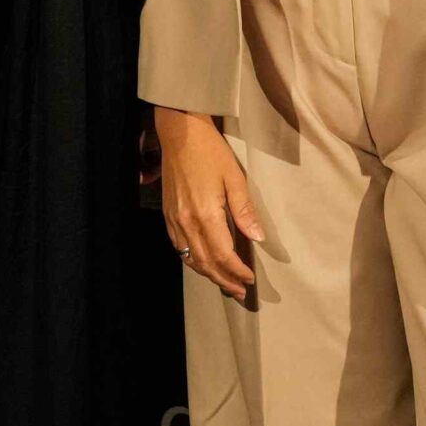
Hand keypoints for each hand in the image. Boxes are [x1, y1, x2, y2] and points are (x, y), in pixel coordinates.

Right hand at [155, 106, 263, 297]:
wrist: (180, 133)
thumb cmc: (210, 152)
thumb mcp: (234, 177)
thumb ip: (245, 210)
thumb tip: (258, 238)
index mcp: (205, 214)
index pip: (223, 255)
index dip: (237, 271)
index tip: (249, 279)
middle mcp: (187, 222)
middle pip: (206, 263)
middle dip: (224, 280)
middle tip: (239, 292)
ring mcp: (174, 220)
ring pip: (190, 259)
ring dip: (208, 275)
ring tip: (225, 283)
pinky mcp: (167, 215)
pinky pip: (179, 247)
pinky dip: (192, 261)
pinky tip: (203, 263)